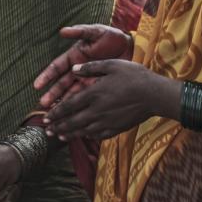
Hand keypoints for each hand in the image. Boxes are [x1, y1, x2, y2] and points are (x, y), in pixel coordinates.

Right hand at [33, 24, 132, 107]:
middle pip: (61, 84)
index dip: (46, 76)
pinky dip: (78, 106)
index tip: (37, 85)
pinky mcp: (96, 87)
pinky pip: (85, 97)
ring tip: (54, 113)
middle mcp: (77, 70)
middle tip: (43, 104)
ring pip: (71, 93)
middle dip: (52, 94)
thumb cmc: (111, 37)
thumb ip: (80, 32)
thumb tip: (63, 30)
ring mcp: (86, 79)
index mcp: (73, 57)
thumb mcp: (95, 32)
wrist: (130, 46)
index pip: (56, 68)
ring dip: (63, 102)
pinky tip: (73, 114)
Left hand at [44, 60, 176, 140]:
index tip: (45, 117)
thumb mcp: (112, 65)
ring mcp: (107, 122)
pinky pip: (98, 135)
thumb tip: (73, 68)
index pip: (68, 106)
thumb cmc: (135, 76)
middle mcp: (97, 110)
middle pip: (72, 122)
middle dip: (57, 127)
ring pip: (83, 131)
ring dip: (68, 134)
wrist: (156, 95)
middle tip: (46, 131)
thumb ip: (90, 67)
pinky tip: (82, 136)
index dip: (55, 113)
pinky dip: (87, 136)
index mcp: (93, 94)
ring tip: (58, 137)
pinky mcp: (117, 128)